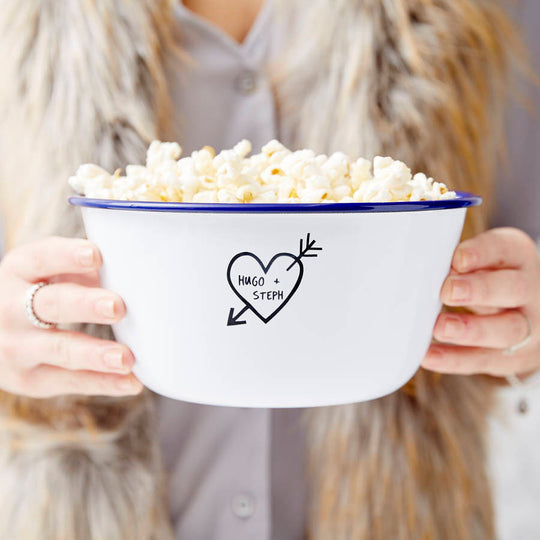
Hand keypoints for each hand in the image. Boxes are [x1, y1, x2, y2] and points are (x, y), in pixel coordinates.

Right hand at [0, 237, 141, 396]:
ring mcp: (15, 347)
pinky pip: (70, 382)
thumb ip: (82, 270)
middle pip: (51, 304)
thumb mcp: (50, 273)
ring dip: (96, 354)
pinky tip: (132, 382)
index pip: (42, 258)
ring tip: (126, 358)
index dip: (67, 256)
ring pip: (60, 349)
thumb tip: (132, 274)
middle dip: (85, 306)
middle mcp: (8, 308)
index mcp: (19, 270)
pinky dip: (104, 383)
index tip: (97, 255)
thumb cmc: (41, 293)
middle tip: (117, 307)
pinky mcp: (28, 379)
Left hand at [422, 227, 539, 376]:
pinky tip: (429, 356)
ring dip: (470, 330)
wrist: (522, 315)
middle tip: (448, 292)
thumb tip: (421, 270)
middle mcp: (529, 291)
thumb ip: (456, 265)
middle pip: (513, 289)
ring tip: (440, 328)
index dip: (482, 253)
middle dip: (479, 290)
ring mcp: (526, 327)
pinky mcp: (511, 358)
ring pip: (507, 330)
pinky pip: (484, 360)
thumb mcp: (480, 262)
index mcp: (517, 258)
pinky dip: (454, 359)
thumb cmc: (487, 280)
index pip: (505, 249)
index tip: (457, 260)